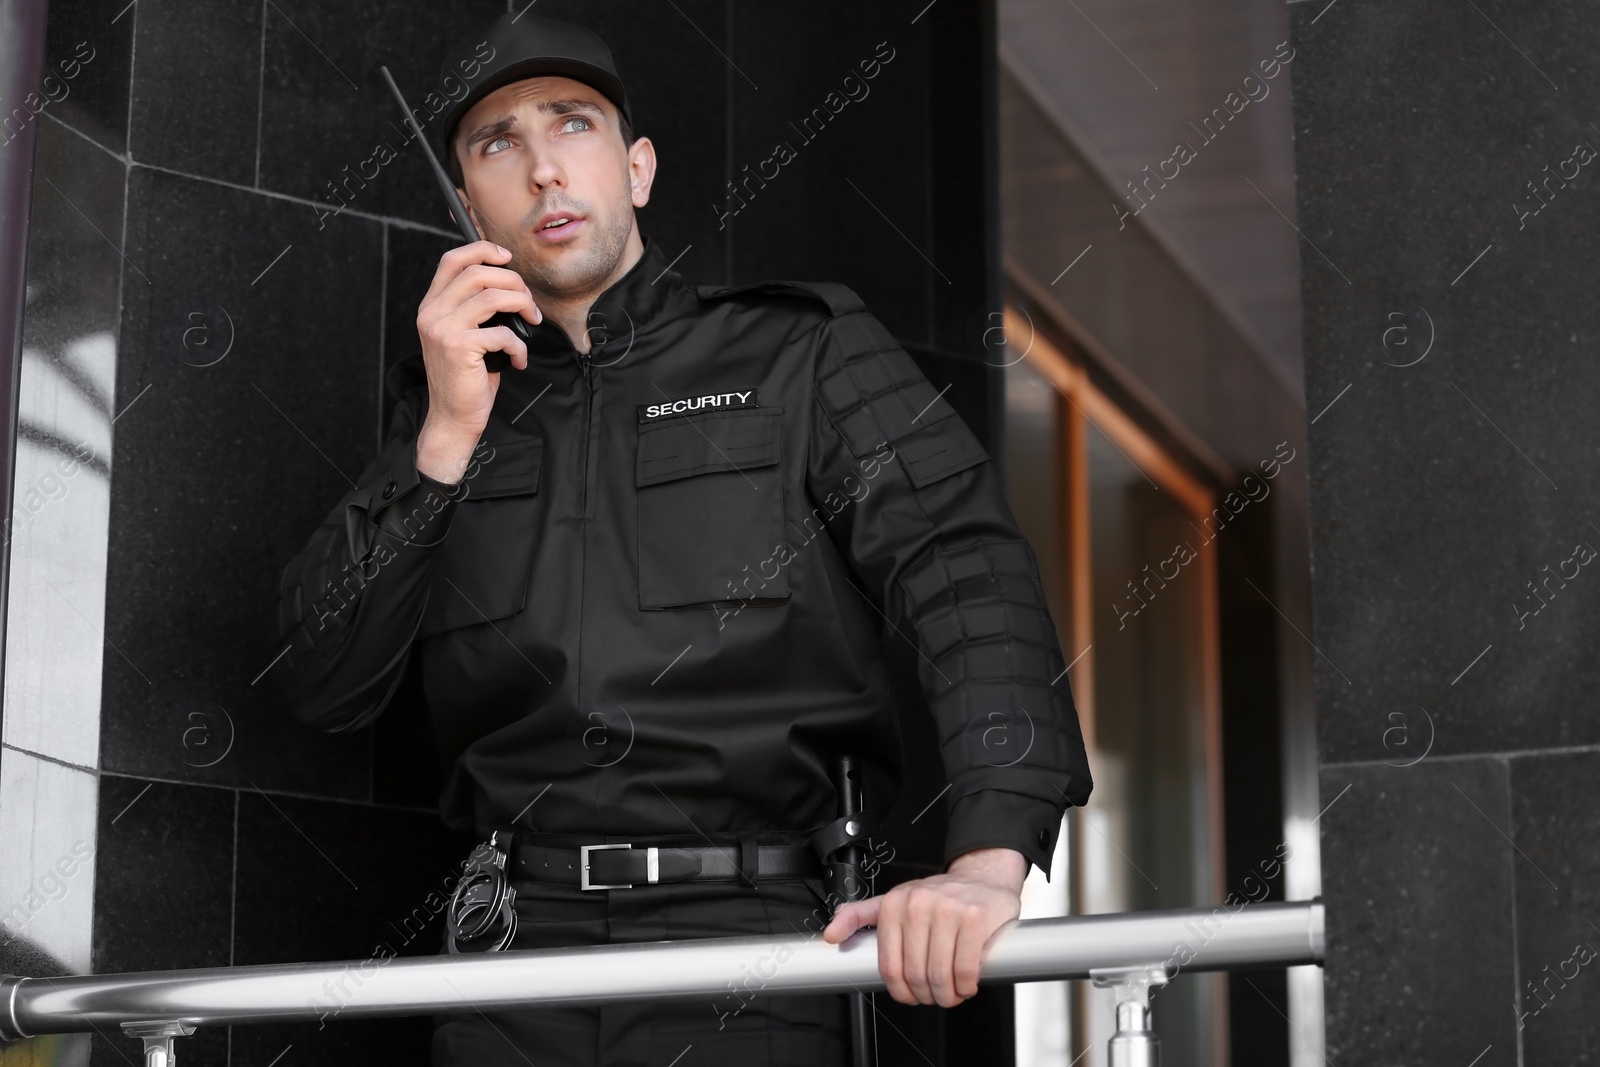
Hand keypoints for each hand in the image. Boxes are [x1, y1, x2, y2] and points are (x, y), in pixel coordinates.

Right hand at [414, 241, 541, 475]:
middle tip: (529, 303)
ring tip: (532, 322)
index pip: (452, 260)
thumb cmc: (466, 377)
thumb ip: (474, 308)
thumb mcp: (464, 335)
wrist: (453, 417)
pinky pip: (503, 333)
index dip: (482, 250)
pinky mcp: (459, 348)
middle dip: (514, 282)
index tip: (507, 258)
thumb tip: (510, 284)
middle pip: (478, 273)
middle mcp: (431, 313)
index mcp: (431, 305)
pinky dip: (520, 345)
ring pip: (492, 296)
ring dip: (522, 305)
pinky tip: (519, 360)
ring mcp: (442, 329)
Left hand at [822, 847, 1026, 1006]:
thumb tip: (831, 935)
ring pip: (940, 975)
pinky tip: (967, 983)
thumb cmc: (939, 896)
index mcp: (894, 904)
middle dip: (926, 995)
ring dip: (947, 995)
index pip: (889, 966)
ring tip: (952, 992)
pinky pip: (966, 968)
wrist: (982, 878)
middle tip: (935, 996)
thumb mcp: (894, 901)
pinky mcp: (976, 917)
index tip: (911, 995)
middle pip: (916, 974)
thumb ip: (859, 916)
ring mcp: (949, 909)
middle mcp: (918, 903)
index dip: (901, 992)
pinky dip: (966, 985)